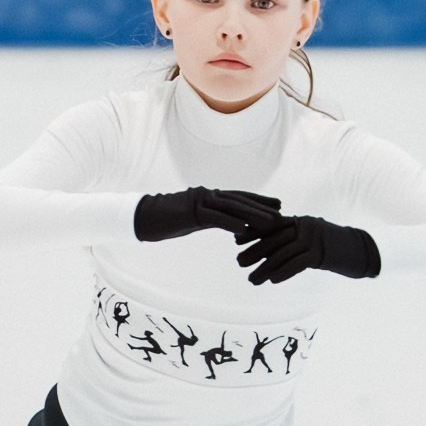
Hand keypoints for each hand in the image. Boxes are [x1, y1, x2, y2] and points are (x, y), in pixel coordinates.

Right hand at [133, 187, 282, 243]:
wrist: (143, 217)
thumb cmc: (168, 220)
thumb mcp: (195, 220)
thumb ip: (212, 219)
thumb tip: (231, 226)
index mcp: (209, 197)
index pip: (239, 198)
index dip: (259, 201)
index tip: (277, 205)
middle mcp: (208, 195)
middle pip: (240, 199)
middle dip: (262, 205)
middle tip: (282, 211)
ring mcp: (199, 202)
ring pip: (231, 206)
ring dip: (253, 213)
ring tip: (270, 221)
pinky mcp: (191, 212)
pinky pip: (214, 218)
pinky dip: (230, 223)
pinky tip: (244, 229)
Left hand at [236, 213, 380, 284]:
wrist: (362, 252)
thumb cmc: (335, 249)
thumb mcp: (312, 242)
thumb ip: (294, 242)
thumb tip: (271, 253)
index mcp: (301, 221)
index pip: (272, 225)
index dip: (253, 233)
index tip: (236, 241)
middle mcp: (305, 226)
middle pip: (273, 239)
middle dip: (254, 251)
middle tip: (239, 263)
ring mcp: (314, 239)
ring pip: (282, 254)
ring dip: (264, 268)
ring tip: (252, 280)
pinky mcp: (322, 253)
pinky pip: (297, 263)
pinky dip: (283, 272)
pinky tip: (272, 281)